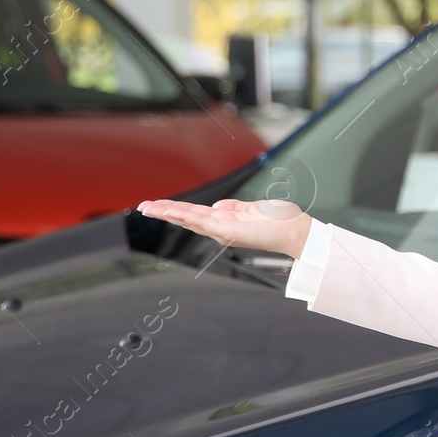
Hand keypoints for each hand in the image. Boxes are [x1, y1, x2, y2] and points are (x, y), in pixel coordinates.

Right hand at [136, 197, 313, 259]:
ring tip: (148, 208)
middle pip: (186, 218)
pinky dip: (184, 215)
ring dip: (168, 212)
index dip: (175, 209)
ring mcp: (223, 230)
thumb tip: (217, 205)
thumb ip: (235, 207)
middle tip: (142, 206)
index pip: (195, 214)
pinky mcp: (228, 230)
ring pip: (189, 219)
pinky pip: (202, 220)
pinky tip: (170, 211)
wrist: (295, 231)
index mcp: (225, 222)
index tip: (157, 205)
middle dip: (163, 212)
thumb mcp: (253, 208)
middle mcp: (220, 228)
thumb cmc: (280, 221)